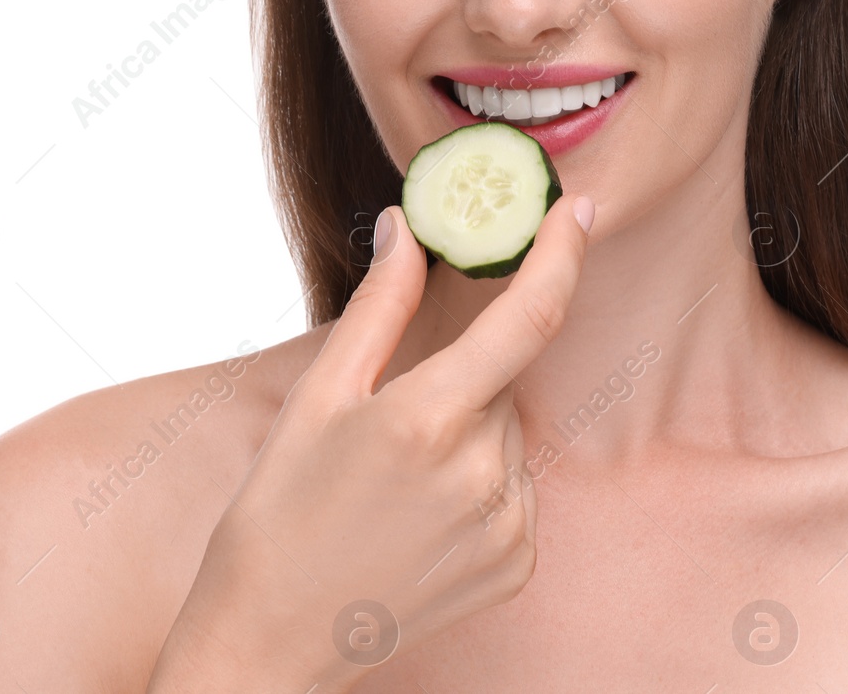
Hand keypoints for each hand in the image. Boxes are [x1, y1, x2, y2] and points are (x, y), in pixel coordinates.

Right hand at [148, 192, 594, 690]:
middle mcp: (484, 472)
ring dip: (470, 432)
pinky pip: (515, 488)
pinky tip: (420, 517)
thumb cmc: (278, 512)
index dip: (562, 252)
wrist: (267, 641)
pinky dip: (481, 483)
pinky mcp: (517, 564)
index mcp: (431, 419)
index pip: (529, 315)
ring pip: (509, 433)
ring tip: (395, 482)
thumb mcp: (320, 396)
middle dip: (463, 378)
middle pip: (504, 380)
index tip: (580, 207)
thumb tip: (405, 226)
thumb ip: (379, 304)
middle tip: (391, 423)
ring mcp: (507, 525)